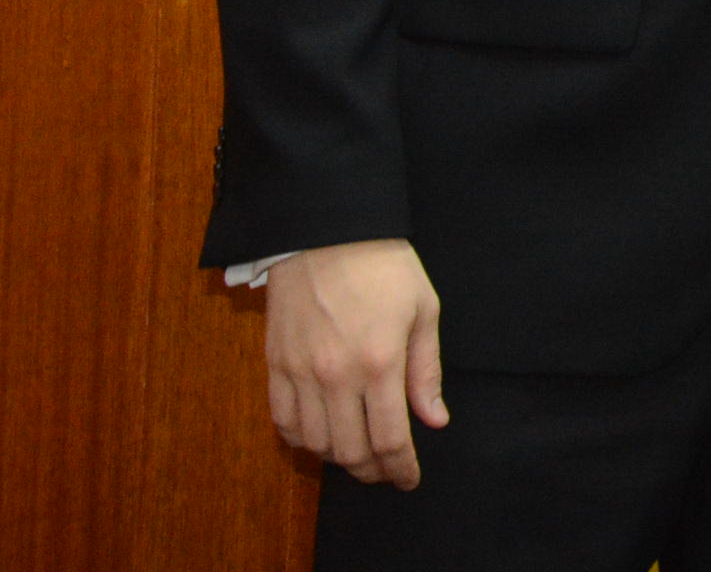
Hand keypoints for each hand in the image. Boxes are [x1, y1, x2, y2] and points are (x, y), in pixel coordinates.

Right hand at [264, 238, 446, 488]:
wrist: (327, 231)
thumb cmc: (385, 266)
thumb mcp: (424, 311)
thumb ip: (427, 372)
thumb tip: (434, 420)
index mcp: (379, 362)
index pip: (390, 438)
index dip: (401, 468)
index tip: (409, 480)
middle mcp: (336, 375)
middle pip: (349, 450)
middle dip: (372, 470)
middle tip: (386, 471)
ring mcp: (300, 372)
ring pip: (314, 442)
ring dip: (338, 458)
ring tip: (358, 453)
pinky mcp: (275, 364)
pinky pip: (283, 420)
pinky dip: (302, 439)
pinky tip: (321, 436)